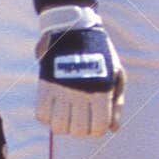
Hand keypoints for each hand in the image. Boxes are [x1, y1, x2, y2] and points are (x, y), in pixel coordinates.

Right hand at [35, 7, 123, 137]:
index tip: (95, 121)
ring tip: (66, 114)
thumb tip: (114, 129)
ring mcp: (61, 90)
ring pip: (59, 128)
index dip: (98, 129)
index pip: (100, 127)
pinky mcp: (44, 85)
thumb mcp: (116, 74)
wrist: (72, 27)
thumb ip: (117, 103)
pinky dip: (46, 117)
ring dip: (62, 125)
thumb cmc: (100, 54)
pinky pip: (41, 115)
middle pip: (79, 131)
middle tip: (80, 117)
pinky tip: (53, 108)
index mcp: (102, 91)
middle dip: (81, 129)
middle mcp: (81, 93)